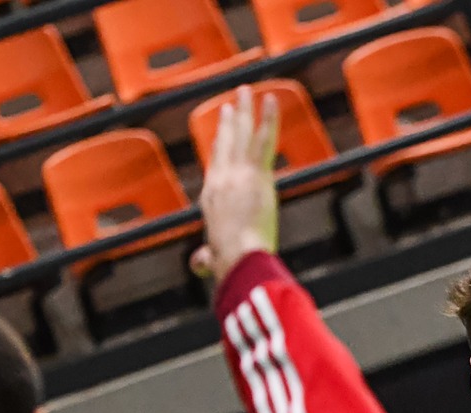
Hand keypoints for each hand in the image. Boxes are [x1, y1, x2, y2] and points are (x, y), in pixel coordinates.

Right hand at [191, 86, 280, 291]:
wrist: (237, 257)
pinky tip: (271, 99)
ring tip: (247, 91)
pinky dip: (268, 117)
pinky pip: (263, 138)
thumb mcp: (212, 258)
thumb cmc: (227, 262)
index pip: (216, 164)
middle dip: (229, 122)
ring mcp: (237, 173)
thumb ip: (206, 259)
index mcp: (211, 196)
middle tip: (231, 105)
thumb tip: (200, 264)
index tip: (222, 134)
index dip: (219, 147)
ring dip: (244, 110)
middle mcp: (221, 179)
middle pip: (225, 143)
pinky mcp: (255, 174)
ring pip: (241, 134)